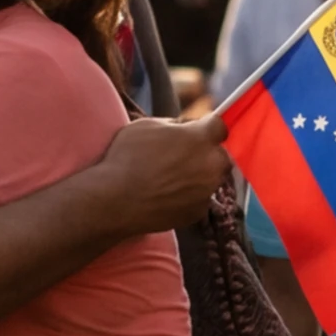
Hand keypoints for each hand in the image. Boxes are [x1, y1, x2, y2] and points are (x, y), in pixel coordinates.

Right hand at [90, 115, 236, 233]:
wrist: (116, 200)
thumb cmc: (127, 158)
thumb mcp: (148, 125)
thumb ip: (175, 124)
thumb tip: (186, 128)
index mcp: (201, 138)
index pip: (220, 126)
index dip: (209, 127)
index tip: (200, 130)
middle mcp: (211, 164)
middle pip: (220, 155)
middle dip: (206, 154)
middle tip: (181, 158)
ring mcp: (207, 190)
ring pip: (211, 179)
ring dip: (198, 176)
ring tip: (170, 180)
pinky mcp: (198, 212)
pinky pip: (199, 199)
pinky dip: (189, 197)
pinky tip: (167, 196)